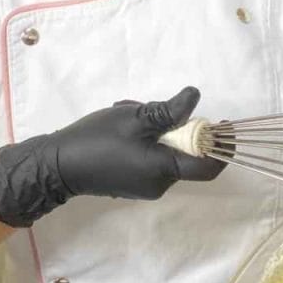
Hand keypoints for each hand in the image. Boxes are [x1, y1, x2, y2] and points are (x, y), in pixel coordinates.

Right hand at [0, 86, 224, 227]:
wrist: (57, 165)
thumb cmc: (97, 140)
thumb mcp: (135, 118)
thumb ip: (169, 110)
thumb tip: (195, 97)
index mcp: (165, 170)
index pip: (209, 166)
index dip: (222, 146)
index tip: (224, 125)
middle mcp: (160, 184)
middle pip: (185, 152)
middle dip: (174, 125)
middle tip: (147, 106)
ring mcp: (146, 185)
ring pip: (166, 151)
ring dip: (155, 127)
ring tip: (128, 111)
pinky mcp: (133, 182)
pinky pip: (151, 157)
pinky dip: (144, 138)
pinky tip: (122, 124)